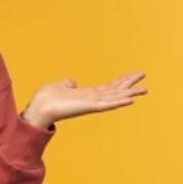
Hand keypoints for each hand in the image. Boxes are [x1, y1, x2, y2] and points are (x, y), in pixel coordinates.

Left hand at [22, 72, 147, 127]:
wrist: (38, 108)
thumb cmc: (45, 99)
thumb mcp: (59, 87)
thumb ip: (68, 85)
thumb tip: (72, 82)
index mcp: (85, 95)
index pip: (107, 87)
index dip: (120, 81)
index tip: (133, 75)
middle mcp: (91, 99)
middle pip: (114, 91)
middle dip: (129, 84)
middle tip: (144, 78)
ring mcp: (90, 104)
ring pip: (114, 97)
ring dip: (129, 93)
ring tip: (144, 89)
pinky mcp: (88, 107)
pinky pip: (106, 104)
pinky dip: (118, 102)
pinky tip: (130, 100)